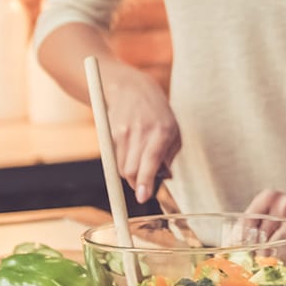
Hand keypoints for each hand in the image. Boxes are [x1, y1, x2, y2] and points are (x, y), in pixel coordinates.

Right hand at [103, 66, 180, 204]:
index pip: (152, 161)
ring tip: (138, 160)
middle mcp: (144, 131)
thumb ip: (169, 156)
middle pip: (132, 171)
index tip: (143, 197)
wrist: (132, 88)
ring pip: (122, 168)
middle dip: (137, 183)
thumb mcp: (173, 130)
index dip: (146, 182)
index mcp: (164, 131)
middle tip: (143, 185)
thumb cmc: (158, 113)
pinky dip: (123, 161)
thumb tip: (164, 178)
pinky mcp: (112, 133)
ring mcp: (126, 132)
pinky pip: (116, 160)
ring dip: (130, 173)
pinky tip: (130, 148)